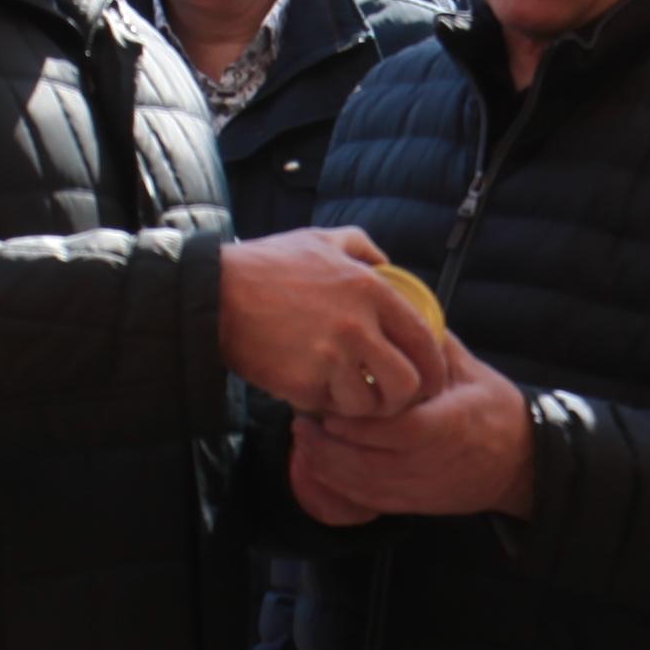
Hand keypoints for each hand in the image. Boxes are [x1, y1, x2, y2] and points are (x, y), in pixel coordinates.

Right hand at [220, 227, 449, 419]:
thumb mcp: (321, 240)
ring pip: (370, 404)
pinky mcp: (303, 383)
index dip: (434, 368)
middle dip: (403, 398)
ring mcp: (331, 357)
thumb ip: (363, 248)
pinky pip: (330, 408)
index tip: (429, 380)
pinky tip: (316, 393)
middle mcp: (358, 326)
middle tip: (389, 399)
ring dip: (362, 407)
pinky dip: (326, 407)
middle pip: (408, 383)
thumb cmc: (267, 265)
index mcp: (370, 290)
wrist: (215, 294)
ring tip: (347, 396)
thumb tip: (388, 265)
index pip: (424, 339)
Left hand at [295, 354, 533, 520]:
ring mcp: (423, 487)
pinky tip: (319, 467)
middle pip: (370, 464)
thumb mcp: (472, 372)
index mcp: (451, 425)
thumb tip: (400, 308)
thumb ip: (433, 345)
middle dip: (328, 446)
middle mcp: (435, 462)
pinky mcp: (415, 504)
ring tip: (303, 440)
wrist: (521, 463)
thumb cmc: (496, 412)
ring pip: (364, 486)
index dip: (359, 426)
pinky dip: (339, 487)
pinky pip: (370, 502)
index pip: (399, 431)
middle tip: (300, 421)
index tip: (329, 408)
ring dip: (326, 466)